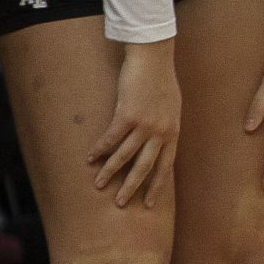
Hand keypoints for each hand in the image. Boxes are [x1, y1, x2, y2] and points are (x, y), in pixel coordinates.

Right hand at [90, 41, 179, 209]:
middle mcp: (161, 132)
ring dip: (110, 172)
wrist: (154, 59)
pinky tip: (90, 159)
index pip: (165, 165)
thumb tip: (156, 141)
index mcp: (173, 132)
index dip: (156, 185)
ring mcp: (145, 125)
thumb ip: (165, 126)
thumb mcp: (172, 107)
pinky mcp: (127, 115)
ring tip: (100, 185)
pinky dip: (99, 150)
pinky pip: (111, 139)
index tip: (149, 202)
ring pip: (125, 156)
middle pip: (145, 167)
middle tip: (122, 204)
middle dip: (133, 187)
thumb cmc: (162, 80)